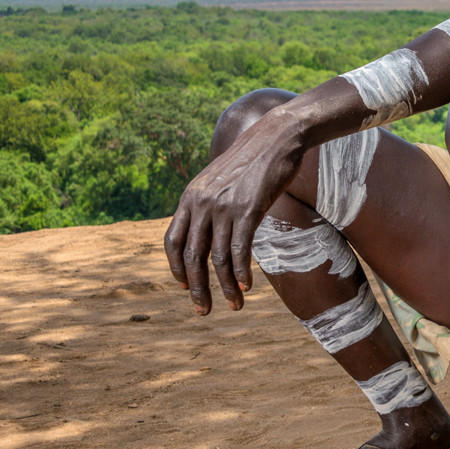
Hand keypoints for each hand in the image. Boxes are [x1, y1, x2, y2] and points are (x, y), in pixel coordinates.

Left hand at [164, 112, 305, 313]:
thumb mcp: (221, 179)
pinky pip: (239, 250)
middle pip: (192, 256)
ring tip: (233, 305)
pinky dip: (240, 273)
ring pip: (216, 259)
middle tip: (203, 310)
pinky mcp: (248, 210)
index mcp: (190, 197)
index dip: (176, 268)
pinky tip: (246, 286)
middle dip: (196, 288)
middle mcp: (201, 204)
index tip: (184, 287)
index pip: (173, 241)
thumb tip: (211, 226)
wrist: (276, 137)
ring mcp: (224, 207)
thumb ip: (210, 202)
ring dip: (223, 287)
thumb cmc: (253, 160)